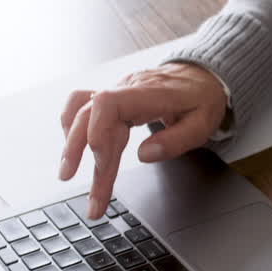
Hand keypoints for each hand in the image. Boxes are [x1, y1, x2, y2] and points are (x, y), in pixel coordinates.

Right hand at [58, 62, 227, 217]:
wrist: (201, 77)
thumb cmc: (202, 99)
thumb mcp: (203, 124)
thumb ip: (176, 140)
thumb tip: (145, 155)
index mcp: (149, 94)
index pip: (107, 103)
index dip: (98, 133)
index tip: (103, 164)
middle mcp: (126, 89)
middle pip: (90, 115)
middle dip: (80, 153)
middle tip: (89, 193)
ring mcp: (117, 92)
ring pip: (83, 113)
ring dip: (71, 142)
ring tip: (69, 173)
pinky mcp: (113, 99)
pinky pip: (82, 107)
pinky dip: (73, 127)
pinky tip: (74, 149)